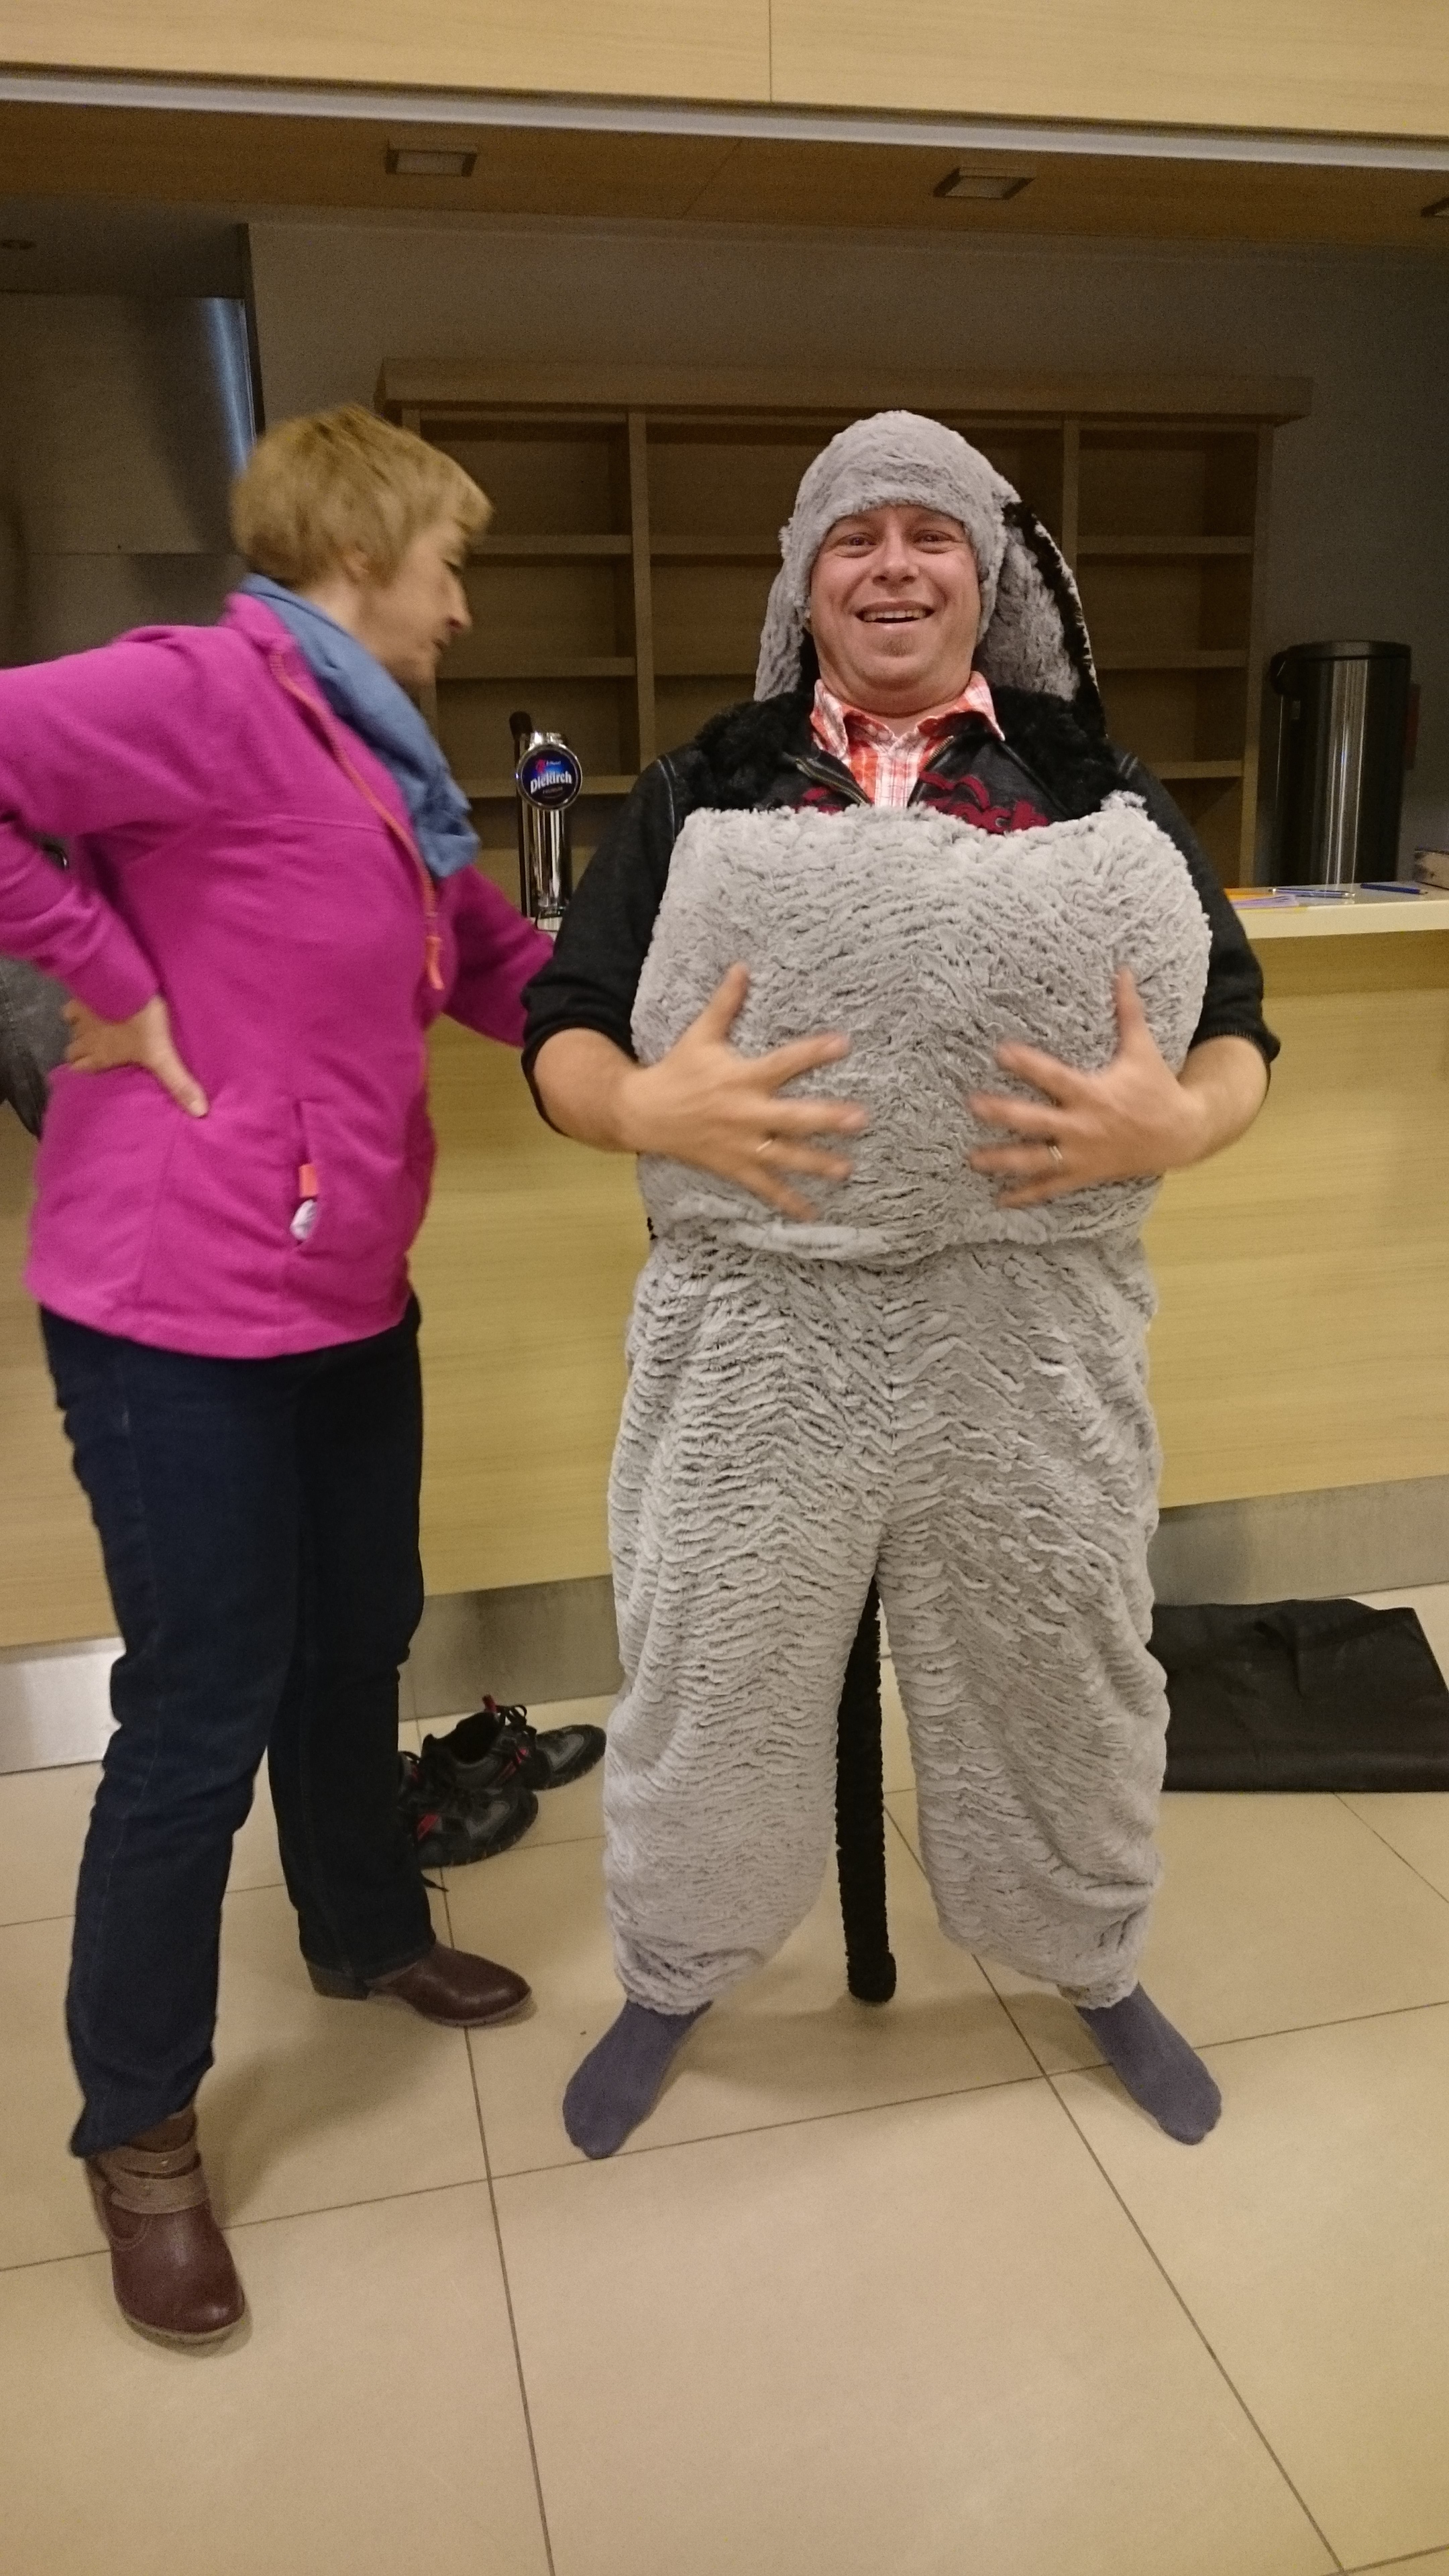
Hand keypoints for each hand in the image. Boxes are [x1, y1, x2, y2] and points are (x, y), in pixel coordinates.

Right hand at [63, 994, 207, 1117]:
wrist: (122, 982)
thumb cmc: (140, 1020)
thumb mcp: (161, 1053)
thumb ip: (177, 1081)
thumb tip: (198, 1112)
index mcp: (102, 1055)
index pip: (80, 1071)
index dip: (82, 1075)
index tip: (88, 1077)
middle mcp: (87, 1039)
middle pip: (72, 1052)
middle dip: (80, 1054)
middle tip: (92, 1055)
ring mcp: (81, 1016)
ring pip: (72, 1030)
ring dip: (81, 1032)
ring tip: (94, 1032)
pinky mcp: (82, 995)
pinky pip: (72, 1005)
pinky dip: (79, 1007)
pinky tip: (91, 1005)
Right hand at [615, 964, 866, 1219]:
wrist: (642, 1113)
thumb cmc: (676, 1071)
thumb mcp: (700, 1035)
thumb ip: (725, 1004)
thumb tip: (742, 966)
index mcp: (741, 1077)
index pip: (783, 1063)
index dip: (813, 1052)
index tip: (844, 1043)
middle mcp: (745, 1113)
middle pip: (793, 1117)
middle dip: (827, 1119)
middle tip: (861, 1119)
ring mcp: (741, 1145)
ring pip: (785, 1157)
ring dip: (817, 1163)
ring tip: (847, 1169)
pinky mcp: (734, 1167)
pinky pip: (765, 1187)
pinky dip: (788, 1202)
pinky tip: (813, 1212)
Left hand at [967, 969, 1204, 1206]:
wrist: (1181, 1134)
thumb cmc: (1157, 1088)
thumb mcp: (1142, 1049)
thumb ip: (1128, 1011)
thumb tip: (1123, 970)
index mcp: (1094, 1093)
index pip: (1054, 1077)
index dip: (1027, 1064)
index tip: (999, 1050)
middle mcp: (1083, 1126)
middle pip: (1035, 1121)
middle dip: (1003, 1114)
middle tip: (972, 1105)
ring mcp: (1082, 1155)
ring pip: (1036, 1160)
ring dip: (1003, 1161)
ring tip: (972, 1159)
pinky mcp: (1084, 1174)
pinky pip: (1051, 1188)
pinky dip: (1026, 1195)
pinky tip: (999, 1200)